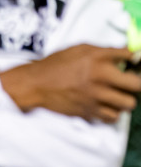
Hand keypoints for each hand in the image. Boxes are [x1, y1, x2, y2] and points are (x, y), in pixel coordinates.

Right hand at [0, 44, 140, 123]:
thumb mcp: (80, 49)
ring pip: (128, 104)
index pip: (132, 57)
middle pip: (138, 84)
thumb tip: (125, 54)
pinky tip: (108, 107)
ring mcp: (96, 97)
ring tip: (119, 96)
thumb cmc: (55, 65)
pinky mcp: (89, 111)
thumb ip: (104, 51)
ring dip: (126, 99)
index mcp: (99, 59)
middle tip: (132, 81)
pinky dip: (113, 113)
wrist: (35, 85)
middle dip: (138, 82)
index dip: (137, 59)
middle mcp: (101, 78)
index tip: (134, 62)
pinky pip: (112, 117)